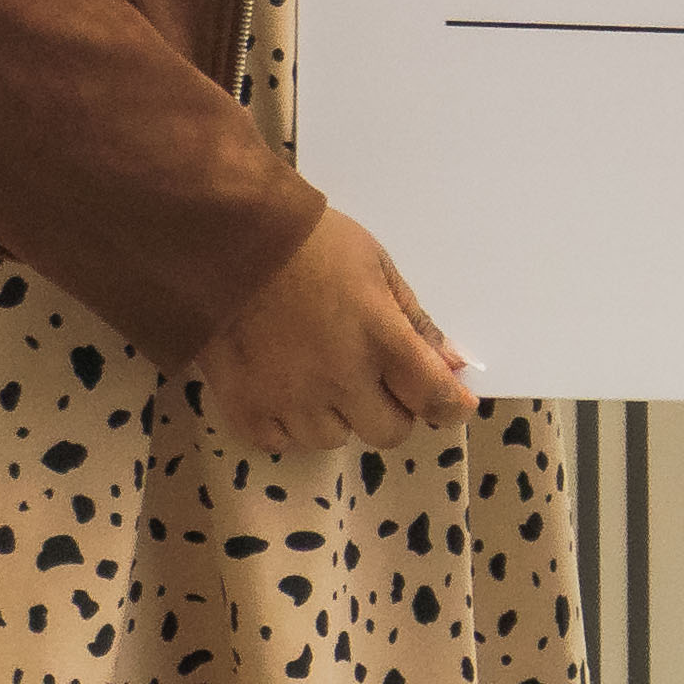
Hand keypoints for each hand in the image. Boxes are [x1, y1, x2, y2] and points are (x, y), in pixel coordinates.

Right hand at [195, 208, 473, 457]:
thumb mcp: (378, 267)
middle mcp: (340, 379)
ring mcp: (290, 400)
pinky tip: (284, 386)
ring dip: (337, 416)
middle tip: (375, 379)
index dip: (450, 408)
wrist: (229, 241)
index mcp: (380, 339)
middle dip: (392, 409)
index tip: (451, 405)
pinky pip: (281, 442)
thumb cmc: (313, 244)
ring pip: (333, 439)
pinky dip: (288, 423)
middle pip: (388, 432)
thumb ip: (416, 322)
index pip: (432, 397)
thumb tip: (454, 364)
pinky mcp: (246, 410)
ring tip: (319, 374)